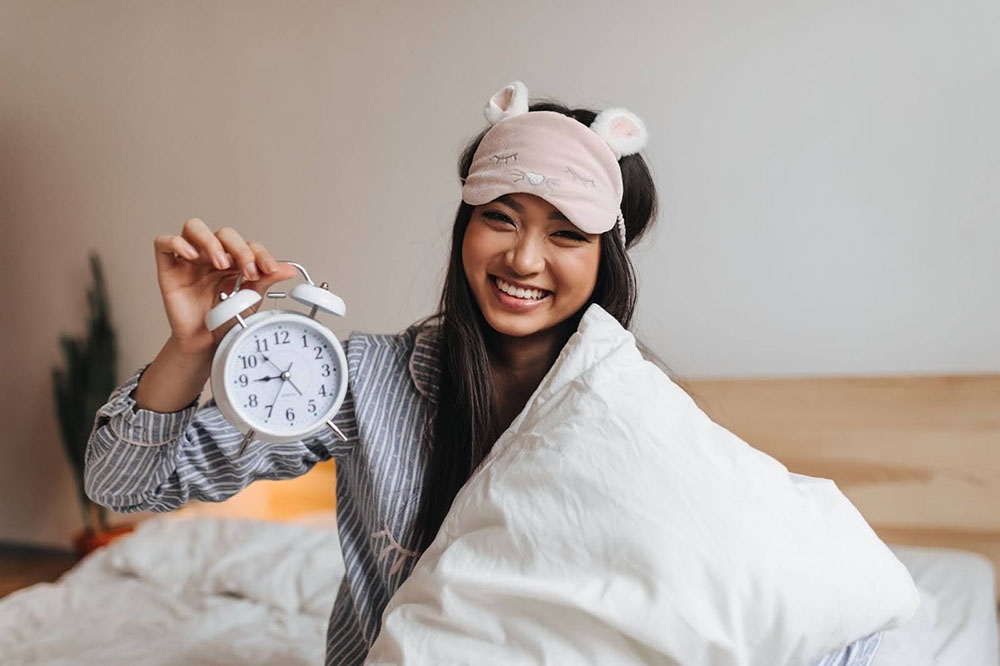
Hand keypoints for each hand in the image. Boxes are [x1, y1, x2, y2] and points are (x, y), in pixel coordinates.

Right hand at [153, 218, 299, 357]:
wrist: (205, 344)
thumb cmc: (225, 321)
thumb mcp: (250, 300)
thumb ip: (267, 280)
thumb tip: (290, 269)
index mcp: (234, 260)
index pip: (248, 245)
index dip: (260, 254)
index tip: (270, 270)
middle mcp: (211, 255)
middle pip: (224, 234)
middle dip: (240, 249)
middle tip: (247, 272)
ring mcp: (189, 259)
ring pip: (194, 228)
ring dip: (211, 242)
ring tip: (221, 264)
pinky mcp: (168, 267)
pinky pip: (164, 242)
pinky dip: (177, 243)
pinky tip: (191, 257)